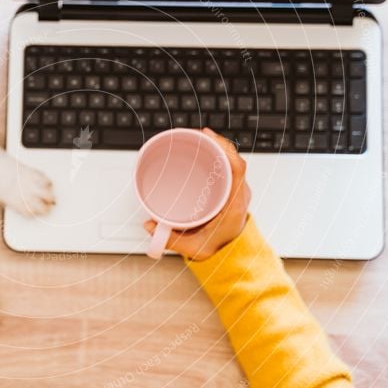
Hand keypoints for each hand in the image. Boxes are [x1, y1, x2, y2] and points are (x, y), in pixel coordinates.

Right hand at [144, 128, 251, 260]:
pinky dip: (217, 156)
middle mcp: (238, 193)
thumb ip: (170, 239)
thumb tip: (149, 226)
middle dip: (217, 142)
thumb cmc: (217, 249)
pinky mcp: (231, 189)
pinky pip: (228, 167)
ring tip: (199, 138)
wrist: (232, 254)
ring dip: (217, 147)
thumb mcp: (194, 248)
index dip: (226, 150)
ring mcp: (236, 190)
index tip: (209, 137)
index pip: (237, 170)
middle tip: (198, 134)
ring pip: (231, 161)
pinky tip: (204, 150)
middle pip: (233, 159)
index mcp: (234, 204)